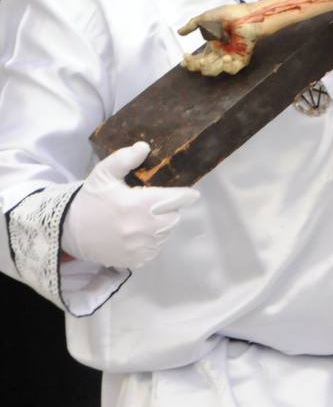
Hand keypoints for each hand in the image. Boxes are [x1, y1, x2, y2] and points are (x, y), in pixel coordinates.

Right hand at [60, 142, 200, 269]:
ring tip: (144, 218)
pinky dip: (152, 241)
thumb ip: (124, 159)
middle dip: (169, 209)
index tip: (190, 194)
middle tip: (155, 204)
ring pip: (166, 233)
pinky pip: (156, 249)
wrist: (68, 230)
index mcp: (138, 205)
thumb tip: (144, 147)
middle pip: (174, 217)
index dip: (185, 195)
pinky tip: (138, 233)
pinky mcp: (136, 259)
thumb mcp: (103, 174)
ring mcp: (140, 246)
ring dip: (161, 225)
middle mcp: (143, 228)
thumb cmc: (90, 199)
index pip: (177, 199)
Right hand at [179, 3, 262, 75]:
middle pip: (203, 67)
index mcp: (212, 46)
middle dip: (196, 65)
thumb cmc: (230, 15)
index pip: (197, 59)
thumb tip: (179, 33)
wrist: (249, 15)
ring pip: (214, 71)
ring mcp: (230, 57)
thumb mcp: (207, 18)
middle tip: (197, 59)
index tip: (184, 58)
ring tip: (213, 57)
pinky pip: (232, 70)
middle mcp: (220, 53)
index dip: (189, 62)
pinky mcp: (241, 59)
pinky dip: (227, 67)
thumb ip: (193, 25)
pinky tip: (227, 57)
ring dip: (210, 67)